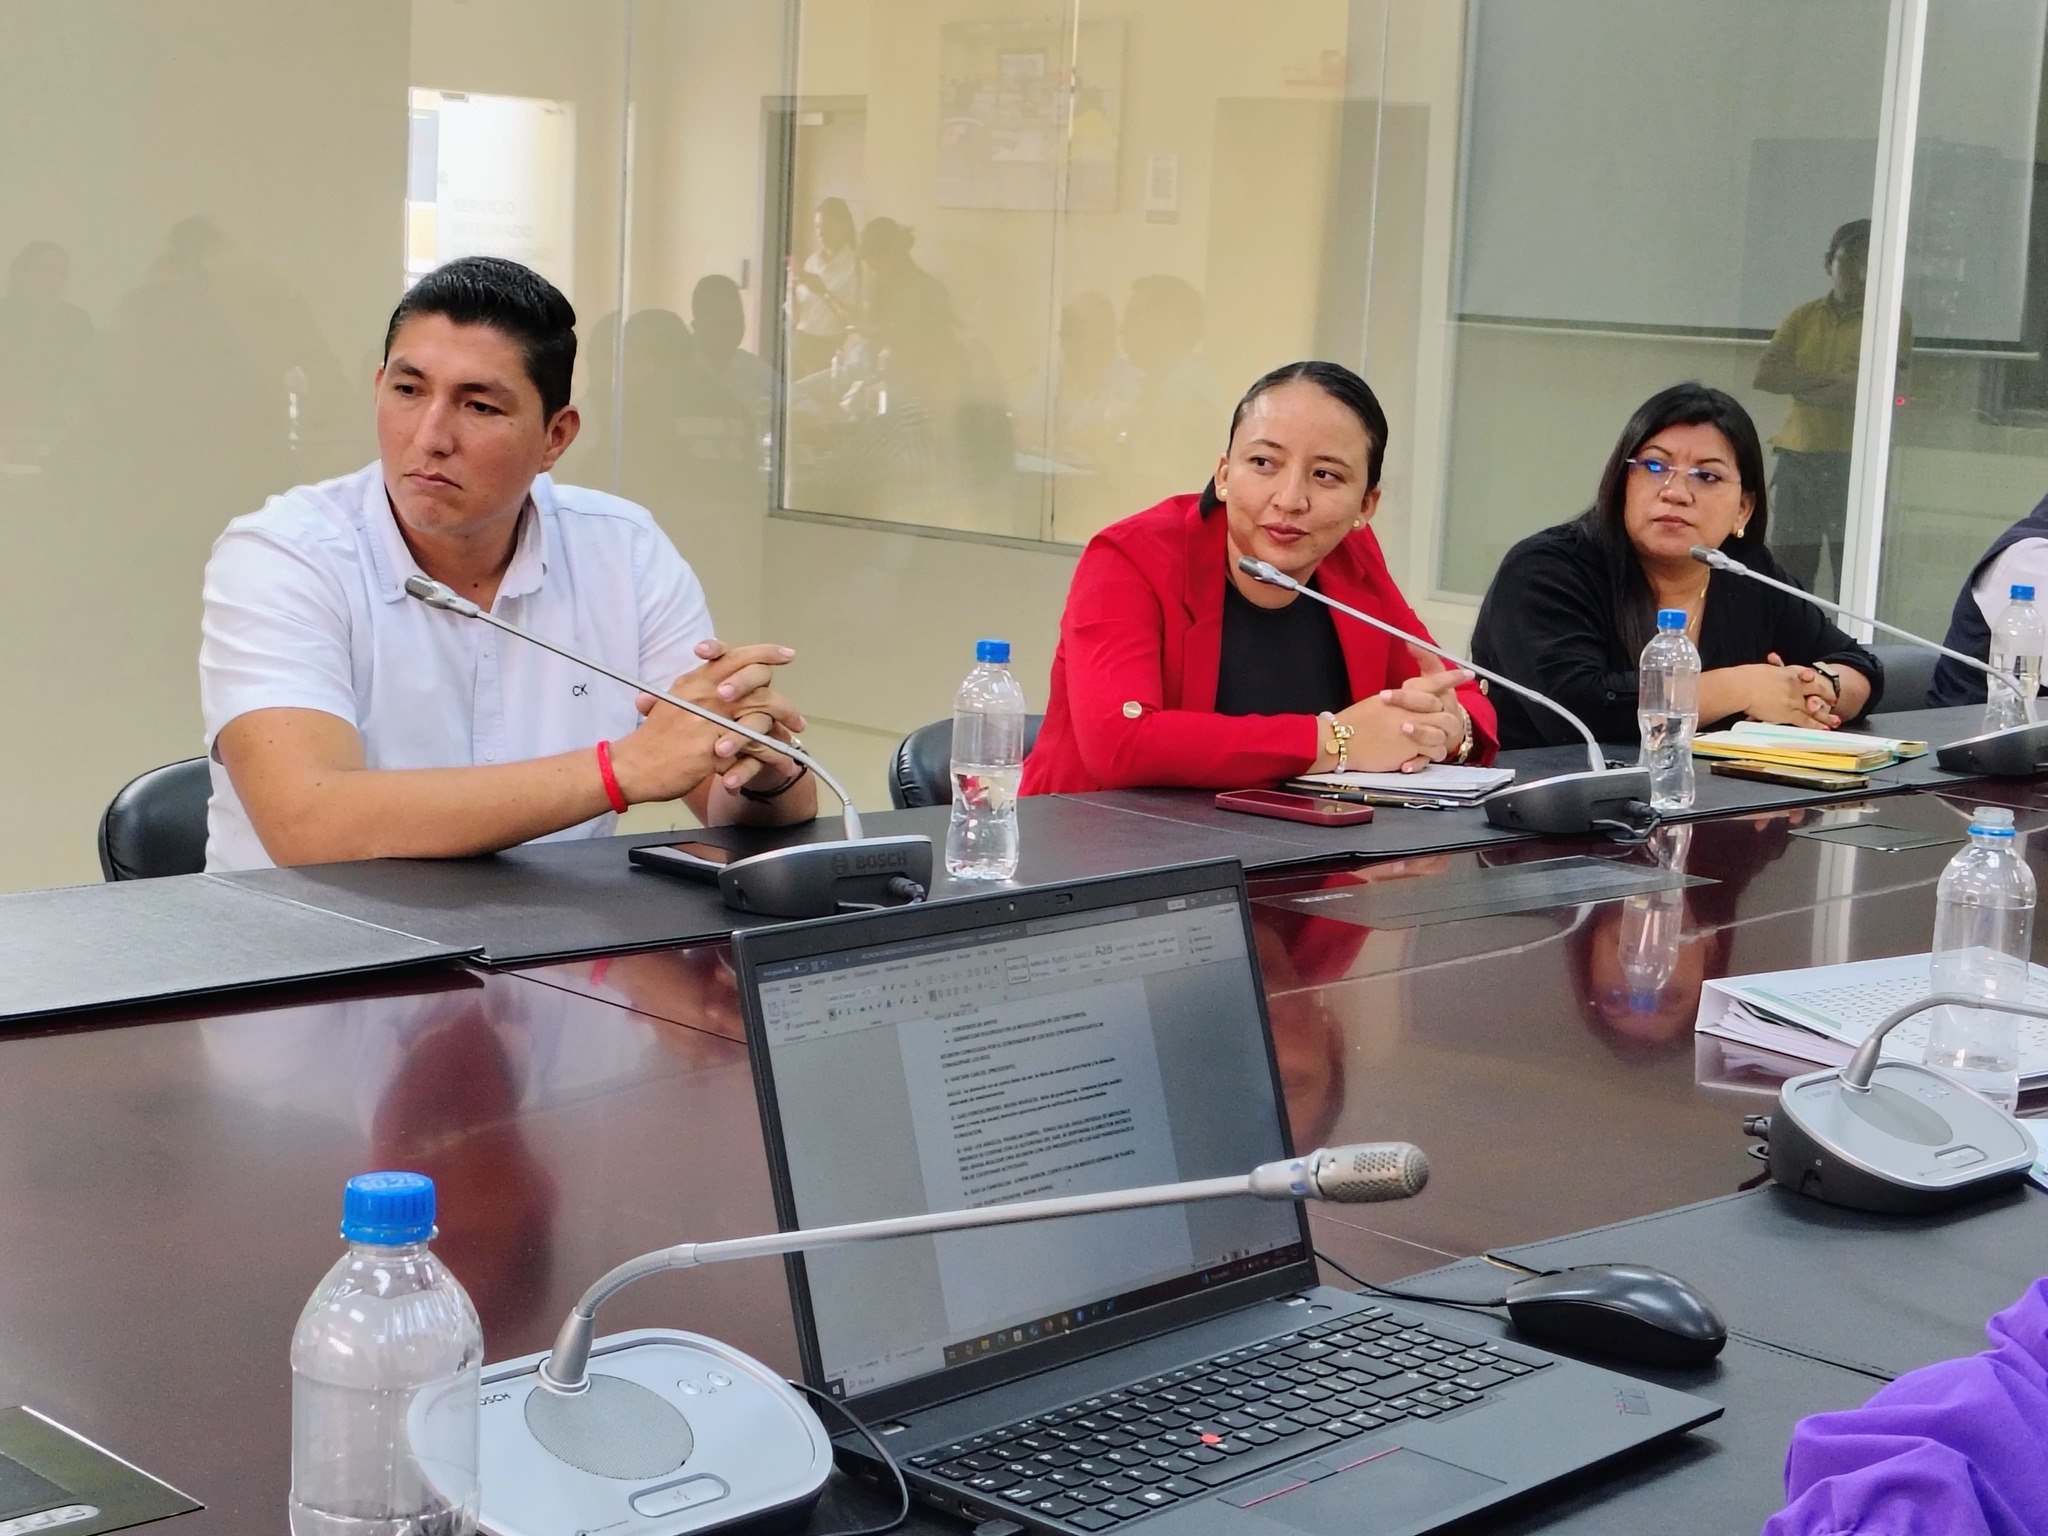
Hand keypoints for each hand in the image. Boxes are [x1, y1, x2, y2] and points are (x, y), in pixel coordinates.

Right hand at [610, 640, 807, 802]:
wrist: (631, 767)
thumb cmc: (650, 739)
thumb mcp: (668, 703)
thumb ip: (693, 691)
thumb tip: (711, 682)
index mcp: (695, 683)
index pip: (734, 657)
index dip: (764, 654)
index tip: (786, 655)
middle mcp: (705, 697)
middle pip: (756, 686)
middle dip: (783, 703)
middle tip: (799, 718)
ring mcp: (710, 723)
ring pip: (760, 717)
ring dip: (782, 731)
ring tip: (795, 743)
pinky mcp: (713, 750)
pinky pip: (753, 751)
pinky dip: (772, 757)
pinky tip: (785, 762)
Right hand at [1331, 645, 1472, 772]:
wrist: (1340, 739)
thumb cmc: (1353, 722)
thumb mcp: (1377, 703)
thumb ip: (1399, 703)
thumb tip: (1410, 705)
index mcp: (1401, 695)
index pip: (1432, 682)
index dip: (1451, 677)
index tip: (1467, 674)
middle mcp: (1411, 710)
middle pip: (1445, 713)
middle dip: (1451, 720)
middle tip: (1452, 725)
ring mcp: (1413, 729)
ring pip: (1443, 736)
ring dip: (1441, 742)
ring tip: (1435, 745)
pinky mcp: (1410, 748)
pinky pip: (1433, 753)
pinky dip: (1431, 757)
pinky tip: (1423, 758)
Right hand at [1731, 654, 1834, 727]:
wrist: (1741, 687)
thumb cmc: (1744, 678)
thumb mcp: (1763, 668)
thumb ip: (1772, 669)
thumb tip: (1773, 664)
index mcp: (1788, 672)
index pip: (1806, 674)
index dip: (1813, 679)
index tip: (1817, 681)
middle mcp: (1795, 685)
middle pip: (1816, 689)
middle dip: (1826, 695)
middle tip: (1834, 700)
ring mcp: (1794, 699)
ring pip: (1815, 707)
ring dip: (1826, 714)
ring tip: (1835, 720)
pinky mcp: (1789, 712)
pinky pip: (1806, 720)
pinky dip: (1816, 725)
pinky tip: (1824, 728)